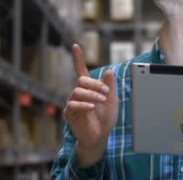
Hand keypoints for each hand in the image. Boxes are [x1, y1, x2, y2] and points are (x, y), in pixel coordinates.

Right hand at [63, 44, 118, 165]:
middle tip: (105, 93)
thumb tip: (109, 71)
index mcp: (89, 88)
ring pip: (78, 91)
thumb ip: (110, 87)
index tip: (75, 46)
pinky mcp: (70, 113)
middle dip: (95, 84)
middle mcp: (79, 93)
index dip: (78, 58)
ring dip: (91, 95)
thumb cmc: (106, 118)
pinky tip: (91, 107)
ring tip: (100, 101)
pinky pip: (73, 104)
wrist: (100, 136)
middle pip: (82, 80)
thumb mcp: (112, 101)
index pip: (81, 70)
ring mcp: (73, 103)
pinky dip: (83, 104)